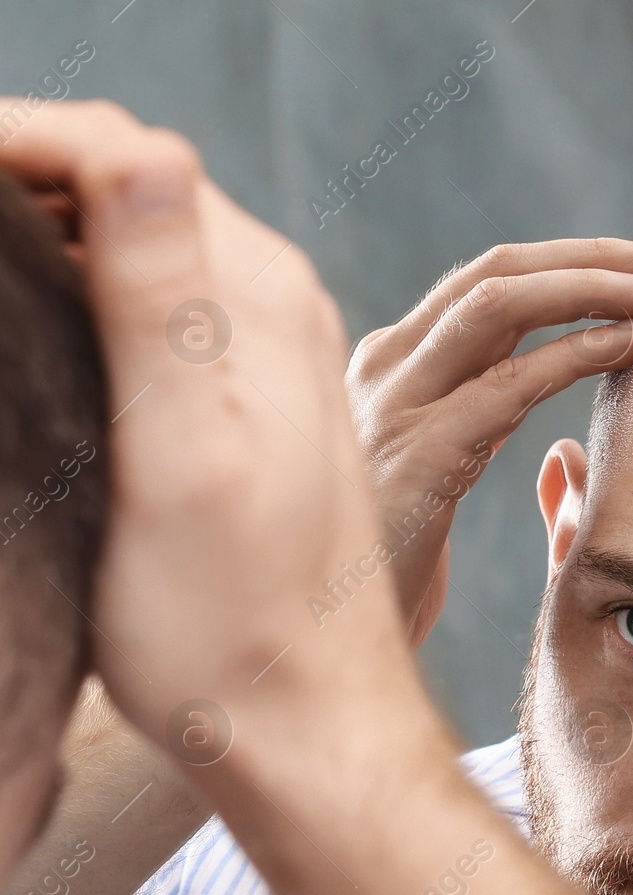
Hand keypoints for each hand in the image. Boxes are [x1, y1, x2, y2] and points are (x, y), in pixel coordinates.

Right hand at [0, 99, 408, 746]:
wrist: (306, 719)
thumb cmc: (232, 623)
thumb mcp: (180, 458)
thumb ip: (159, 299)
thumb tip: (133, 145)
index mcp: (259, 298)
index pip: (123, 153)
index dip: (10, 140)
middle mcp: (276, 305)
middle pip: (131, 182)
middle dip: (23, 175)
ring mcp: (267, 351)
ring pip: (140, 239)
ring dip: (50, 228)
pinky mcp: (249, 400)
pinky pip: (155, 302)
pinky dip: (84, 287)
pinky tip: (31, 324)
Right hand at [346, 239, 632, 640]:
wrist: (318, 640)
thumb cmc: (392, 563)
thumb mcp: (442, 472)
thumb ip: (486, 427)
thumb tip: (563, 426)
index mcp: (394, 362)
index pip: (489, 277)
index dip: (574, 260)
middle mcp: (386, 365)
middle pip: (497, 270)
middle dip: (594, 256)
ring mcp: (394, 404)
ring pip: (498, 304)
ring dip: (592, 288)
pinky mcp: (415, 455)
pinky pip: (505, 386)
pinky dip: (573, 356)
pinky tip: (627, 346)